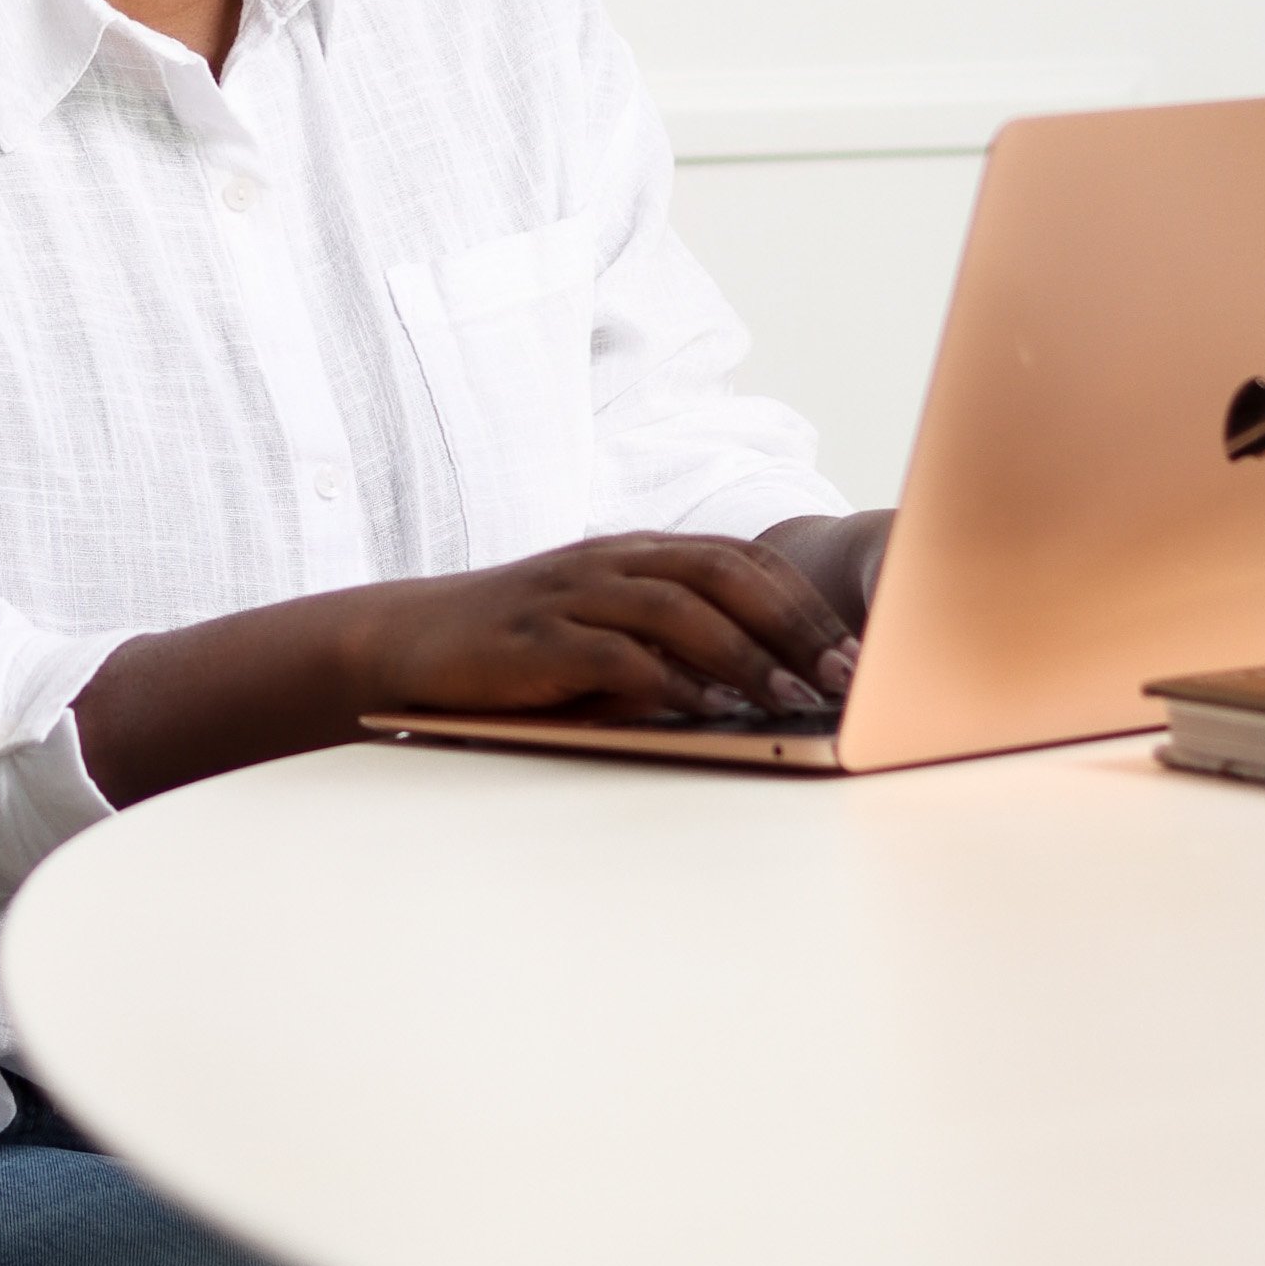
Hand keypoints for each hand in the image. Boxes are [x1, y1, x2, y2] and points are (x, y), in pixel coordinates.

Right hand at [357, 531, 857, 726]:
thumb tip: (770, 692)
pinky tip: (706, 713)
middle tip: (843, 677)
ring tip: (791, 700)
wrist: (408, 639)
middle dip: (792, 624)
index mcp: (637, 552)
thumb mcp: (605, 629)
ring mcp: (571, 594)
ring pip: (676, 607)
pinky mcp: (535, 637)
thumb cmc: (523, 648)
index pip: (742, 560)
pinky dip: (667, 681)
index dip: (805, 602)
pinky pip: (614, 653)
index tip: (856, 652)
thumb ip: (674, 644)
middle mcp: (611, 560)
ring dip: (743, 655)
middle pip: (722, 572)